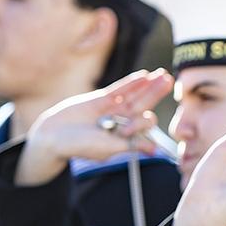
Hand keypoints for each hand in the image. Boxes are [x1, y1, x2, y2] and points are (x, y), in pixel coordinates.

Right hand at [15, 69, 173, 185]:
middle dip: (156, 94)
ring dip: (148, 85)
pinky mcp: (101, 99)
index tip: (126, 130)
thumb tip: (154, 149)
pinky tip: (144, 75)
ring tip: (163, 75)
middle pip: (144, 105)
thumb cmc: (80, 146)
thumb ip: (130, 145)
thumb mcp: (108, 148)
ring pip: (134, 95)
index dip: (141, 124)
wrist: (54, 136)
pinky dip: (131, 83)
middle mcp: (122, 122)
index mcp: (126, 136)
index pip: (143, 125)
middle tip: (171, 81)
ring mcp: (112, 109)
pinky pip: (119, 89)